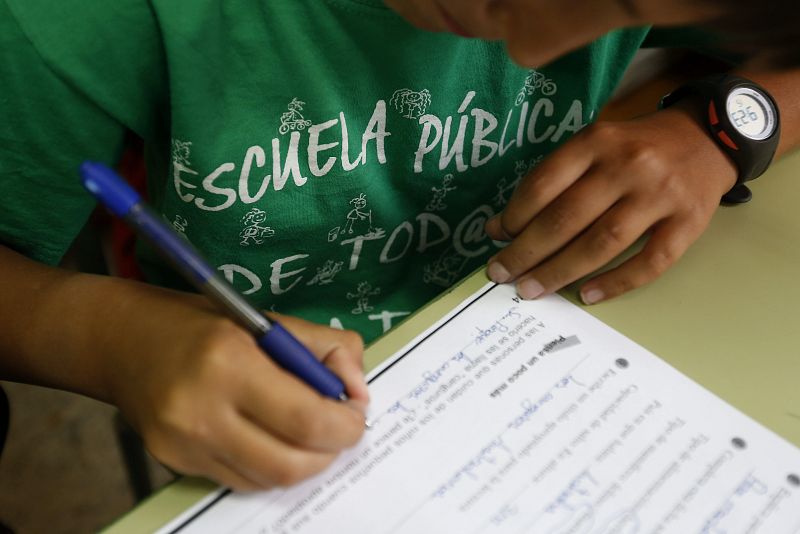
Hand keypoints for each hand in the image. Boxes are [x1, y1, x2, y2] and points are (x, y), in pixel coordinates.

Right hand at [105, 292, 367, 490]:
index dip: (344, 426)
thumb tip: (359, 392)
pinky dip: (270, 466)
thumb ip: (327, 348)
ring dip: (303, 462)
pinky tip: (271, 438)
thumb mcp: (267, 319)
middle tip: (338, 430)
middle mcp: (202, 411)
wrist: (124, 341)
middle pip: (290, 464)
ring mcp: (184, 445)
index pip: (305, 418)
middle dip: (330, 452)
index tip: (355, 415)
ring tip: (307, 432)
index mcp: (229, 363)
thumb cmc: (204, 324)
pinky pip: (242, 481)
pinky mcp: (175, 464)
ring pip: (268, 480)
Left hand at [485, 104, 737, 303]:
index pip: (543, 184)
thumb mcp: (593, 146)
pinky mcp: (689, 222)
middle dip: (527, 251)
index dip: (514, 216)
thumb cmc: (637, 147)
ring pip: (602, 242)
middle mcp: (627, 165)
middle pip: (566, 217)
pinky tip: (587, 294)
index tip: (496, 238)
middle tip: (502, 274)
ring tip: (531, 290)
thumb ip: (551, 181)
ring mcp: (660, 195)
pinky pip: (650, 261)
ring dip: (560, 271)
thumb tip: (501, 227)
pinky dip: (616, 282)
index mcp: (596, 142)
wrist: (709, 136)